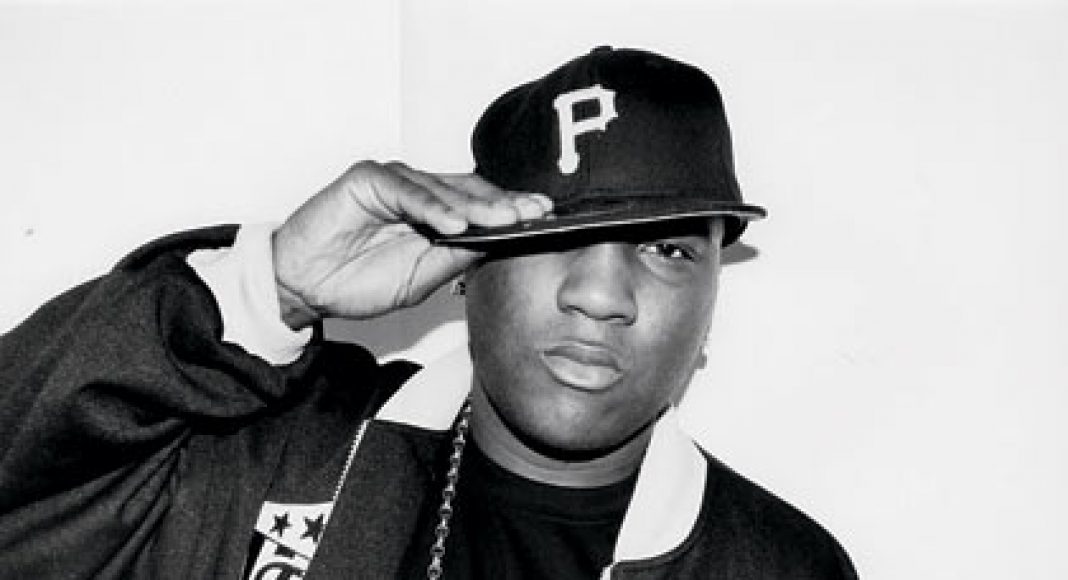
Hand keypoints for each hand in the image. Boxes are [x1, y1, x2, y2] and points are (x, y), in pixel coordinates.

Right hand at [272, 161, 549, 328]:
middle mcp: (417, 191)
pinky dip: (434, 208)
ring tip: (508, 220)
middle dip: (506, 203)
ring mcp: (393, 182)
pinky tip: (457, 225)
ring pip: (444, 188)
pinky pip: (407, 192)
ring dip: (478, 206)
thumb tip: (500, 247)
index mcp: (433, 212)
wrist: (303, 287)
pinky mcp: (367, 180)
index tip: (545, 219)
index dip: (512, 210)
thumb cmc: (356, 281)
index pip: (481, 204)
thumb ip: (456, 258)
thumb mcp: (421, 278)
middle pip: (471, 190)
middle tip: (537, 213)